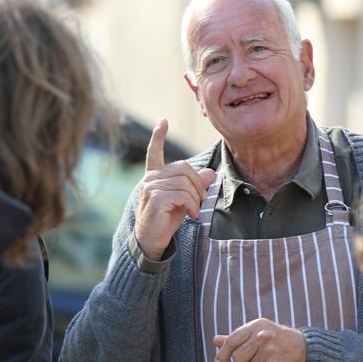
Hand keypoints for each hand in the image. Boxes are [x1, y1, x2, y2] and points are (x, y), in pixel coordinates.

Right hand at [134, 119, 216, 260]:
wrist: (152, 240)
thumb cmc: (166, 219)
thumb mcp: (185, 200)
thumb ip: (196, 185)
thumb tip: (211, 173)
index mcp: (155, 176)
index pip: (154, 153)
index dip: (158, 137)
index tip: (163, 121)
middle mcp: (150, 178)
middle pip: (184, 168)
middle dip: (198, 184)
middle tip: (201, 201)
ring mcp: (150, 187)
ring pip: (185, 183)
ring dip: (196, 199)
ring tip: (195, 211)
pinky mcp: (155, 198)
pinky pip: (182, 194)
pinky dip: (192, 205)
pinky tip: (191, 215)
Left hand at [213, 318, 306, 361]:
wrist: (306, 349)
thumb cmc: (278, 340)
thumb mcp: (257, 333)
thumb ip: (237, 338)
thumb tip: (216, 340)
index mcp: (256, 326)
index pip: (232, 341)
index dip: (222, 354)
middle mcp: (262, 336)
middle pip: (238, 358)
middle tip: (255, 360)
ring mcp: (270, 350)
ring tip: (268, 361)